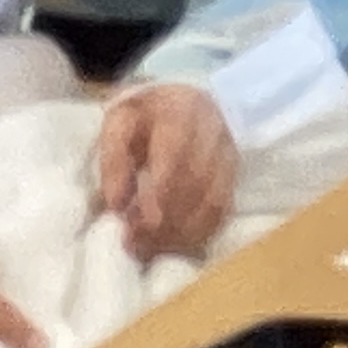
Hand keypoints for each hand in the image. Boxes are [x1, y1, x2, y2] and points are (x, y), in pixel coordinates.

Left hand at [95, 84, 237, 261]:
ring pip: (213, 200)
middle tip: (134, 241)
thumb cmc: (144, 114)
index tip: (142, 223)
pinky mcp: (234, 175)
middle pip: (197, 182)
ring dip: (182, 230)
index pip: (177, 154)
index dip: (161, 192)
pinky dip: (199, 233)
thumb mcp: (118, 123)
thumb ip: (113, 160)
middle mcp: (214, 131)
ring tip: (148, 247)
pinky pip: (223, 210)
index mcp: (182, 109)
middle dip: (166, 218)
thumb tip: (117, 204)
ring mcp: (229, 154)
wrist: (179, 99)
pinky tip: (173, 244)